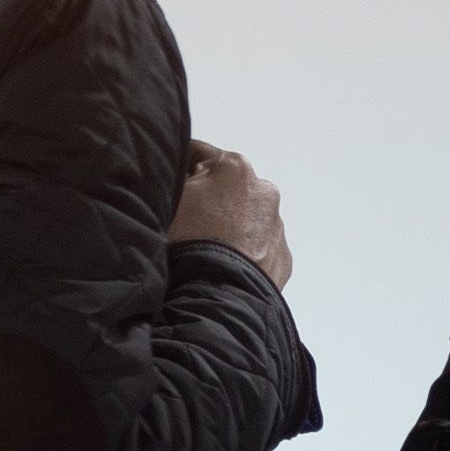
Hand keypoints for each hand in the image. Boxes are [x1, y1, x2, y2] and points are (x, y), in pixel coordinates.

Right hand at [172, 142, 290, 287]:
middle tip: (183, 223)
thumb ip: (172, 177)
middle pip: (226, 187)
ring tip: (205, 250)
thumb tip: (173, 174)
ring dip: (228, 227)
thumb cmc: (188, 243)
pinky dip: (243, 252)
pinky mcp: (282, 258)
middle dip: (208, 199)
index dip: (177, 167)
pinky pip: (258, 247)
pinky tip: (222, 265)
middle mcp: (263, 191)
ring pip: (245, 218)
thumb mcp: (167, 198)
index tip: (167, 182)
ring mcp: (276, 226)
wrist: (217, 297)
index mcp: (233, 167)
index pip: (197, 152)